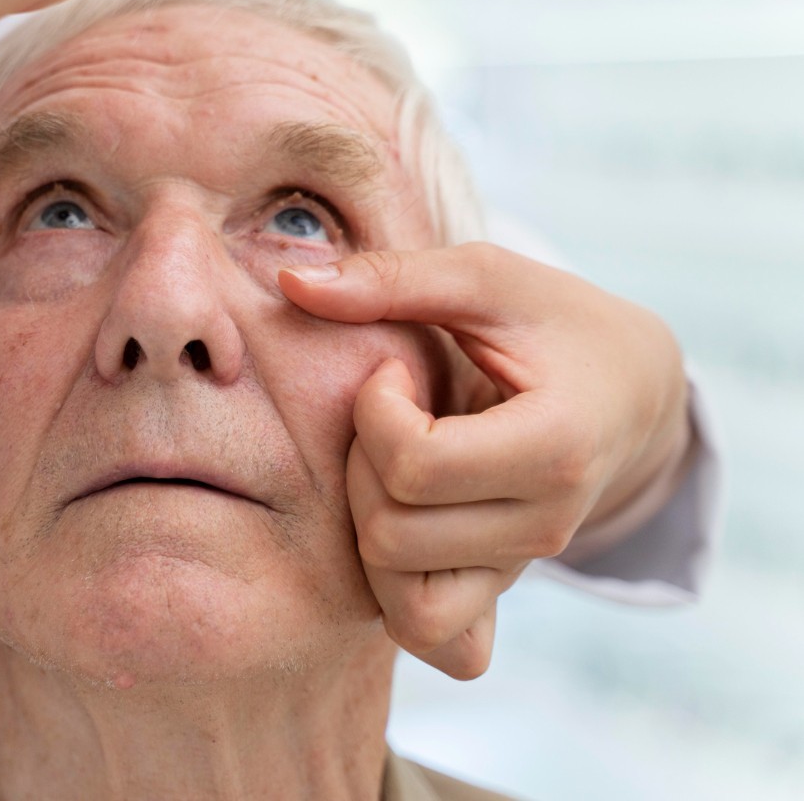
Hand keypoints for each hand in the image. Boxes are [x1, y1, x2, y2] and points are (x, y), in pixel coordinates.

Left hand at [280, 243, 691, 678]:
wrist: (629, 389)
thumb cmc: (553, 321)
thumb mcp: (485, 278)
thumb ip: (392, 279)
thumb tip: (289, 282)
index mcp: (556, 446)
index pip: (415, 468)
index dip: (375, 411)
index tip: (394, 372)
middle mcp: (547, 524)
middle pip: (393, 537)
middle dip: (361, 467)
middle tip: (388, 417)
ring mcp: (524, 566)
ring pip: (403, 602)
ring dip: (369, 530)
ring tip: (392, 469)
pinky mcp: (502, 589)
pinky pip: (438, 640)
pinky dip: (397, 599)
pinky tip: (397, 523)